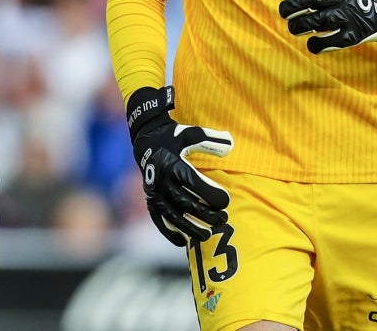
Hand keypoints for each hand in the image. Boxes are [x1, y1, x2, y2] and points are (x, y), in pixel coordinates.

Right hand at [126, 86, 233, 246]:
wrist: (147, 142)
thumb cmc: (174, 139)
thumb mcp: (190, 133)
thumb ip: (209, 140)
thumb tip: (230, 147)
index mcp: (172, 164)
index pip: (193, 183)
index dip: (210, 194)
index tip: (226, 201)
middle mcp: (161, 180)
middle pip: (185, 202)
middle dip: (205, 214)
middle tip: (222, 219)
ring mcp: (154, 193)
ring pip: (172, 215)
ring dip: (190, 227)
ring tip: (207, 236)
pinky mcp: (150, 201)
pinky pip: (158, 220)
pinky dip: (169, 232)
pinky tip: (182, 242)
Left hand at [277, 0, 376, 53]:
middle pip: (310, 1)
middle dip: (291, 7)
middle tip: (283, 12)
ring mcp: (349, 16)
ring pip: (318, 22)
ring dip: (299, 26)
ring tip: (293, 27)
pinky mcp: (355, 35)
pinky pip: (332, 41)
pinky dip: (318, 44)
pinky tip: (311, 43)